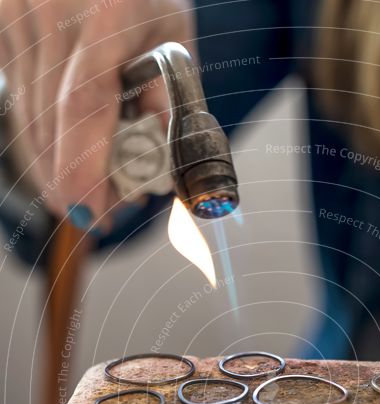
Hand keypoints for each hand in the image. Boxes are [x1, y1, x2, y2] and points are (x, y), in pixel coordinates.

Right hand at [0, 0, 193, 227]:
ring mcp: (21, 11)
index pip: (85, 101)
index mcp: (114, 8)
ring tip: (86, 195)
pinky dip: (40, 141)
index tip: (87, 211)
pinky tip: (61, 161)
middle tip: (95, 218)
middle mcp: (57, 5)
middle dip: (72, 182)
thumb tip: (156, 175)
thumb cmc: (144, 3)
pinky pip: (16, 103)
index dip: (82, 165)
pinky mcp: (0, 22)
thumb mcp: (174, 41)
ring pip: (29, 119)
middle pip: (52, 121)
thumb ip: (172, 103)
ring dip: (54, 168)